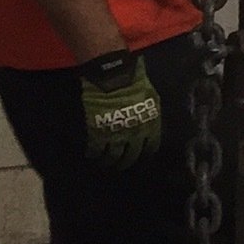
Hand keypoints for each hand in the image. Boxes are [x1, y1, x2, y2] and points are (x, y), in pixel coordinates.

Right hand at [76, 52, 161, 168]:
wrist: (114, 77)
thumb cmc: (136, 84)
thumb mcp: (152, 100)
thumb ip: (150, 115)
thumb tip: (149, 124)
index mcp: (150, 126)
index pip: (150, 147)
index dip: (145, 154)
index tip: (141, 157)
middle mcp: (134, 135)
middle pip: (131, 155)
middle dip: (126, 162)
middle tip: (121, 166)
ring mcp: (115, 135)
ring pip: (113, 156)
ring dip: (109, 162)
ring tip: (106, 165)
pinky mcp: (98, 132)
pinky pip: (96, 149)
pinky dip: (94, 154)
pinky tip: (92, 155)